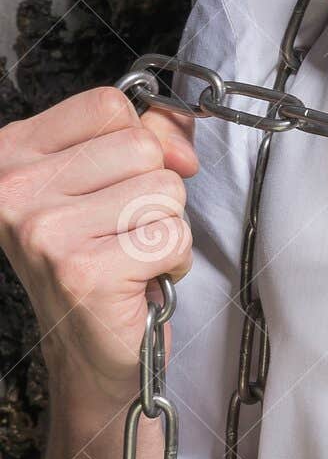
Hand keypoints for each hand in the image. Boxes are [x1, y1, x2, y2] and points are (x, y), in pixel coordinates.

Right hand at [0, 85, 197, 413]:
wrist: (85, 353)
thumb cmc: (97, 260)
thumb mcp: (107, 180)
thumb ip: (145, 135)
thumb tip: (180, 138)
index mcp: (13, 154)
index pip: (107, 105)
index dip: (140, 136)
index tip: (128, 176)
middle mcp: (15, 191)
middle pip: (140, 146)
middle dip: (153, 189)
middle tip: (122, 229)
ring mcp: (46, 232)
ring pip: (163, 189)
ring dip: (164, 226)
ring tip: (129, 253)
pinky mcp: (84, 272)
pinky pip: (172, 235)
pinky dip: (173, 261)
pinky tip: (140, 280)